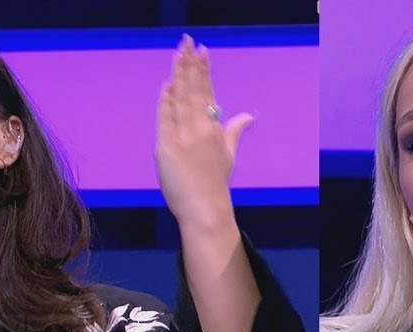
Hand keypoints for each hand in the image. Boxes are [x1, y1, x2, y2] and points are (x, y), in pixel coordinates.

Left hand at [155, 35, 251, 229]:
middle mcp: (200, 128)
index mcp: (214, 128)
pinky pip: (164, 118)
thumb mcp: (228, 154)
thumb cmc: (215, 183)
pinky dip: (164, 100)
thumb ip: (234, 131)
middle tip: (186, 42)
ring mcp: (182, 136)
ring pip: (179, 99)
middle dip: (189, 64)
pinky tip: (166, 85)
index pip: (208, 93)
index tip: (202, 50)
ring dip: (177, 75)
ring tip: (177, 54)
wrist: (205, 209)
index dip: (203, 70)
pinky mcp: (166, 147)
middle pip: (193, 90)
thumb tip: (248, 115)